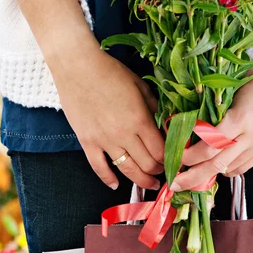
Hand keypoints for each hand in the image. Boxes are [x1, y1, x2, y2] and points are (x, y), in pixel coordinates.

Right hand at [50, 43, 164, 189]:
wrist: (77, 67)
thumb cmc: (110, 71)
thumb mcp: (139, 85)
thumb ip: (153, 107)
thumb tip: (164, 124)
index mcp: (140, 119)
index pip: (161, 150)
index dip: (171, 159)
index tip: (175, 160)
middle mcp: (124, 134)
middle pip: (147, 163)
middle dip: (159, 171)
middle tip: (165, 173)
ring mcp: (104, 140)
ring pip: (127, 170)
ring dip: (141, 180)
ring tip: (149, 184)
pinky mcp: (87, 141)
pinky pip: (98, 167)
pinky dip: (108, 179)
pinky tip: (116, 185)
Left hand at [171, 49, 252, 191]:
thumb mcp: (228, 91)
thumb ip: (212, 114)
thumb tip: (186, 131)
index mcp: (240, 118)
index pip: (208, 146)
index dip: (188, 156)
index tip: (172, 156)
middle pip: (217, 164)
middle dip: (192, 177)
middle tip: (174, 183)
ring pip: (230, 169)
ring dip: (208, 173)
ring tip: (190, 174)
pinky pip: (243, 167)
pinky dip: (226, 168)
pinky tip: (215, 164)